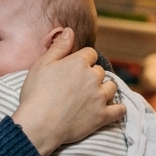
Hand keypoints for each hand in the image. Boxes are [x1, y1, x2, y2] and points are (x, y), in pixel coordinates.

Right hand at [12, 29, 124, 155]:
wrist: (38, 124)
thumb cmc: (36, 94)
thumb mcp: (42, 64)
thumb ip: (59, 47)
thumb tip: (70, 30)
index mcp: (78, 62)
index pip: (91, 54)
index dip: (83, 60)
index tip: (74, 68)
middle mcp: (93, 77)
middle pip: (100, 71)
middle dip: (92, 75)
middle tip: (79, 85)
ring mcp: (99, 97)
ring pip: (112, 87)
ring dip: (105, 89)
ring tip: (93, 96)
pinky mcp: (102, 116)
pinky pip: (120, 110)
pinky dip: (118, 109)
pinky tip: (113, 108)